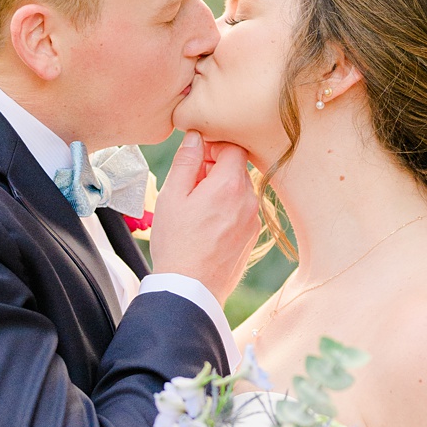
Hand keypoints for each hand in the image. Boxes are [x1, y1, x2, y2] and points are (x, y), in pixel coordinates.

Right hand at [146, 133, 257, 303]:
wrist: (190, 289)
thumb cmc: (176, 242)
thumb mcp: (172, 196)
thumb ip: (187, 161)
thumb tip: (196, 137)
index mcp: (230, 185)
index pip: (234, 146)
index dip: (214, 146)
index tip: (197, 157)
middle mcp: (249, 200)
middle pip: (238, 168)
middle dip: (215, 169)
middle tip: (190, 185)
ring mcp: (253, 220)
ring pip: (240, 191)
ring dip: (221, 190)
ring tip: (195, 209)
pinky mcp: (252, 237)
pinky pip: (241, 211)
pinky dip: (226, 209)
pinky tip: (205, 226)